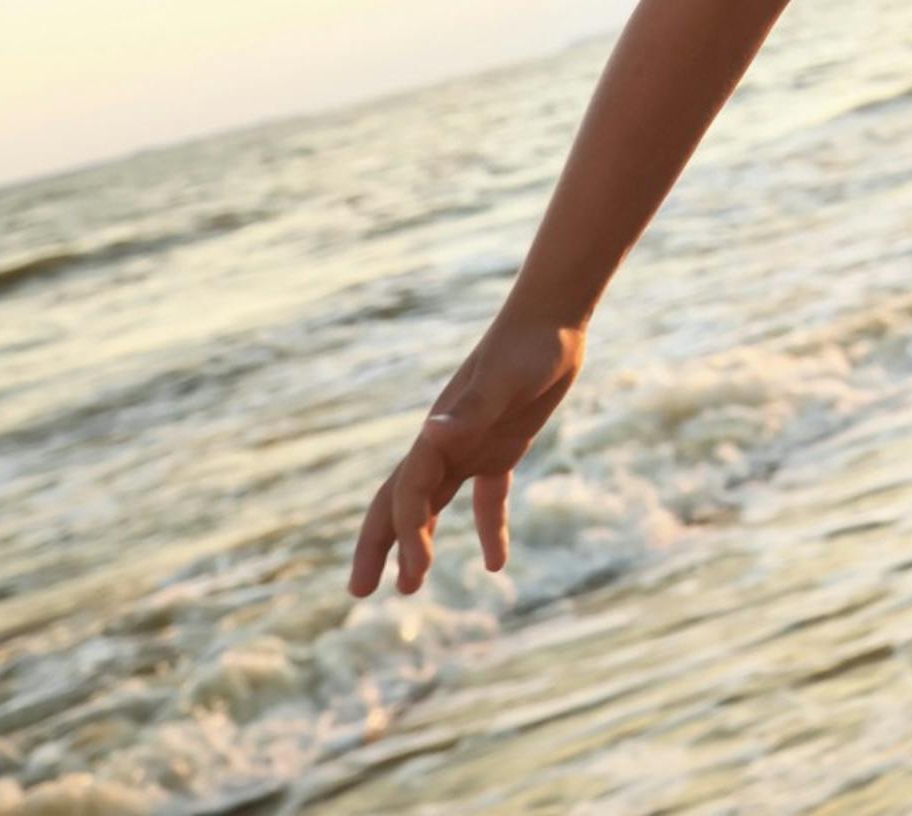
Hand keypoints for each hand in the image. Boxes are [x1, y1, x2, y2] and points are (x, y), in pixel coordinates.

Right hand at [346, 314, 587, 597]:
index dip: (407, 534)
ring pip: (434, 505)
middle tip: (359, 593)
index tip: (417, 572)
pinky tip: (496, 564)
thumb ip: (467, 411)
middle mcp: (445, 444)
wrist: (552, 319)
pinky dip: (490, 529)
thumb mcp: (502, 381)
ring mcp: (471, 446)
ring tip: (411, 586)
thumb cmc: (527, 347)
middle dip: (379, 547)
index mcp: (438, 434)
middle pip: (401, 504)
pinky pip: (488, 497)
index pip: (409, 494)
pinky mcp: (502, 447)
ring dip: (420, 544)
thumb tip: (429, 434)